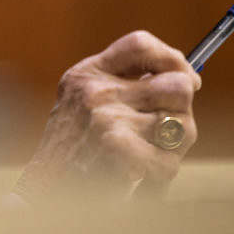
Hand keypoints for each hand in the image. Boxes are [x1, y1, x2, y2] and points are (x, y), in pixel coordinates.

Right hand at [15, 30, 200, 202]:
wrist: (45, 189)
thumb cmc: (71, 148)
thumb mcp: (81, 99)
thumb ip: (121, 82)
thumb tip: (185, 77)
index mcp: (88, 73)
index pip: (140, 45)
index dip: (172, 58)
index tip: (187, 77)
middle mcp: (97, 91)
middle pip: (176, 85)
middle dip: (182, 109)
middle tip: (168, 126)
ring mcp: (107, 118)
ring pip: (183, 125)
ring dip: (174, 146)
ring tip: (149, 155)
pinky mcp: (118, 150)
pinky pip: (169, 161)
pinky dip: (160, 174)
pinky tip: (140, 176)